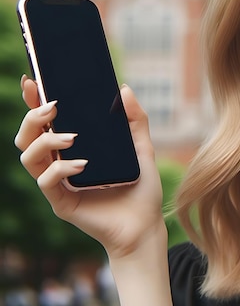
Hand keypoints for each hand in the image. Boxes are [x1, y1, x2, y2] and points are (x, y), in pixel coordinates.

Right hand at [14, 76, 166, 259]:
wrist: (146, 225)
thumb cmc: (141, 187)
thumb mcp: (142, 148)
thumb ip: (135, 119)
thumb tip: (123, 89)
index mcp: (73, 148)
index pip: (45, 122)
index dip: (34, 101)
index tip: (32, 80)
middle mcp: (60, 163)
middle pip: (27, 136)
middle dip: (32, 117)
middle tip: (53, 107)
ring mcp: (58, 183)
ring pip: (28, 157)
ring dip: (45, 141)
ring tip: (71, 136)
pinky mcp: (62, 202)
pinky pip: (47, 181)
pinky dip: (60, 168)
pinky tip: (81, 164)